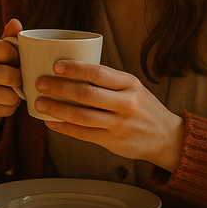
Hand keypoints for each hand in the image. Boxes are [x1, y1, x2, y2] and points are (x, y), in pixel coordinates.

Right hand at [0, 19, 23, 140]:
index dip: (17, 56)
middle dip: (20, 78)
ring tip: (14, 89)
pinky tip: (6, 100)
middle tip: (19, 77)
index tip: (16, 59)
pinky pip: (6, 110)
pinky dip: (11, 107)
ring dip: (17, 94)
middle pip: (8, 75)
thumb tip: (15, 23)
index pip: (5, 49)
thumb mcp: (4, 49)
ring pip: (9, 96)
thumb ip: (11, 37)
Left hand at [32, 60, 184, 171]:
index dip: (75, 69)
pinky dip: (64, 128)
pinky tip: (51, 122)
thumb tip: (70, 69)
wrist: (166, 137)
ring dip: (57, 109)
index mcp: (129, 84)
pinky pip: (83, 134)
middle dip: (60, 88)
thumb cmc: (142, 107)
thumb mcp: (132, 87)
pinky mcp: (113, 142)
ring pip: (82, 116)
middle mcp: (126, 104)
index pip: (99, 73)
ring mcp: (120, 125)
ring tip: (40, 103)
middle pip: (87, 95)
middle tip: (40, 83)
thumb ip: (107, 80)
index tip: (55, 65)